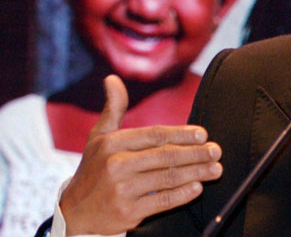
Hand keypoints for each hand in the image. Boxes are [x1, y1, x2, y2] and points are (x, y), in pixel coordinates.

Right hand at [60, 75, 222, 235]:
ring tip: (215, 169)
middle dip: (195, 153)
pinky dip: (183, 194)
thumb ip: (113, 108)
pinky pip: (162, 201)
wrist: (75, 212)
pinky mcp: (128, 212)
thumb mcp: (98, 137)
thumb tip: (112, 78)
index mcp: (112, 143)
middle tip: (216, 151)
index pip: (155, 135)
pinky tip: (198, 188)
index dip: (181, 134)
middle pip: (166, 156)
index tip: (202, 134)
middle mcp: (117, 165)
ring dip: (196, 173)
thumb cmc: (93, 169)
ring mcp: (123, 190)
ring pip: (168, 178)